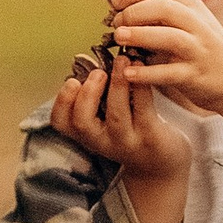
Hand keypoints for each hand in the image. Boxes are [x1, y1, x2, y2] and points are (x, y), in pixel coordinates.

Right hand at [49, 48, 191, 222]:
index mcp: (86, 133)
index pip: (61, 122)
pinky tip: (142, 68)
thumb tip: (86, 59)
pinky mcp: (151, 137)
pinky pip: (144, 110)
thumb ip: (95, 95)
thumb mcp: (106, 117)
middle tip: (99, 72)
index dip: (62, 101)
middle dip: (87, 93)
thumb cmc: (130, 130)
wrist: (162, 163)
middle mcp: (102, 141)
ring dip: (117, 84)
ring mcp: (126, 142)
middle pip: (82, 122)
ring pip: (116, 115)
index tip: (72, 80)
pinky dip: (141, 87)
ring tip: (123, 60)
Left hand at [99, 0, 222, 149]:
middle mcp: (198, 25)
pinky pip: (168, 73)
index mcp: (193, 7)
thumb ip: (164, 7)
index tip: (115, 2)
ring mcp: (198, 50)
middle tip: (116, 23)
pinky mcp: (195, 75)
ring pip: (168, 37)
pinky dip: (146, 73)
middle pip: (163, 7)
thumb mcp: (191, 21)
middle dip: (134, 12)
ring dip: (139, 35)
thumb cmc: (205, 49)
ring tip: (119, 38)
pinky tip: (128, 73)